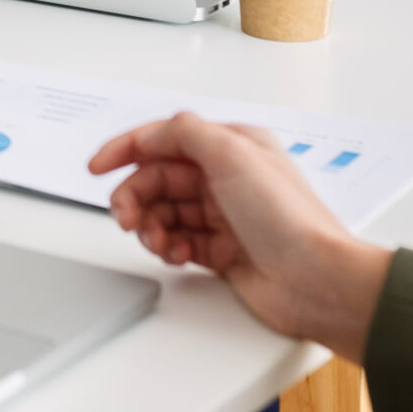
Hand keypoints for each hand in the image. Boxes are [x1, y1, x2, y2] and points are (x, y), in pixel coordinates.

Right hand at [89, 113, 391, 358]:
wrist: (315, 281)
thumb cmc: (288, 219)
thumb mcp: (234, 154)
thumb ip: (186, 132)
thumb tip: (153, 130)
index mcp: (232, 146)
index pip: (166, 138)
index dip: (126, 150)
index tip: (97, 166)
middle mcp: (227, 178)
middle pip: (158, 179)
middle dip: (135, 196)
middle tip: (124, 217)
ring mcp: (223, 216)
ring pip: (163, 212)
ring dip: (151, 226)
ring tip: (159, 242)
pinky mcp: (221, 252)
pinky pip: (177, 242)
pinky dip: (169, 248)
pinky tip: (179, 255)